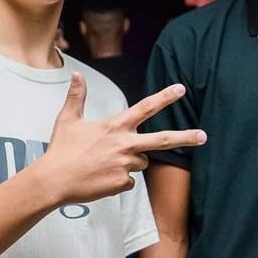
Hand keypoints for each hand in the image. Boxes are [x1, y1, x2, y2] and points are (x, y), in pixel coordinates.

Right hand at [34, 74, 205, 206]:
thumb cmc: (61, 150)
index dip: (165, 97)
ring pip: (142, 163)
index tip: (181, 90)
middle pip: (163, 140)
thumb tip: (76, 74)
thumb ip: (76, 97)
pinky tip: (101, 179)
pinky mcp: (122, 183)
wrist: (54, 180)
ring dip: (131, 162)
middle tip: (203, 136)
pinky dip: (119, 180)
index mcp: (115, 126)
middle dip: (186, 137)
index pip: (146, 107)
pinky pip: (129, 181)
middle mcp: (125, 144)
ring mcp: (126, 165)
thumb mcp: (67, 120)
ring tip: (105, 164)